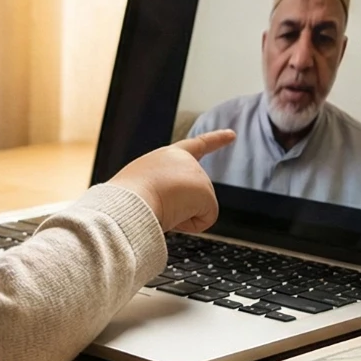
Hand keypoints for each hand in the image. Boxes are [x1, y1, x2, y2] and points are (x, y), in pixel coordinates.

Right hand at [106, 130, 234, 233]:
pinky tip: (173, 215)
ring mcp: (197, 174)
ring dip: (178, 216)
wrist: (130, 200)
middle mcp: (184, 160)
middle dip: (178, 207)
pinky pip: (204, 220)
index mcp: (166, 156)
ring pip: (196, 209)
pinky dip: (190, 224)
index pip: (195, 146)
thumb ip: (162, 192)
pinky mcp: (206, 192)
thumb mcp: (142, 187)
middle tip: (154, 201)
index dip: (216, 140)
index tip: (232, 135)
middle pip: (193, 194)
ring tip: (159, 206)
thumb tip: (174, 214)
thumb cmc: (127, 199)